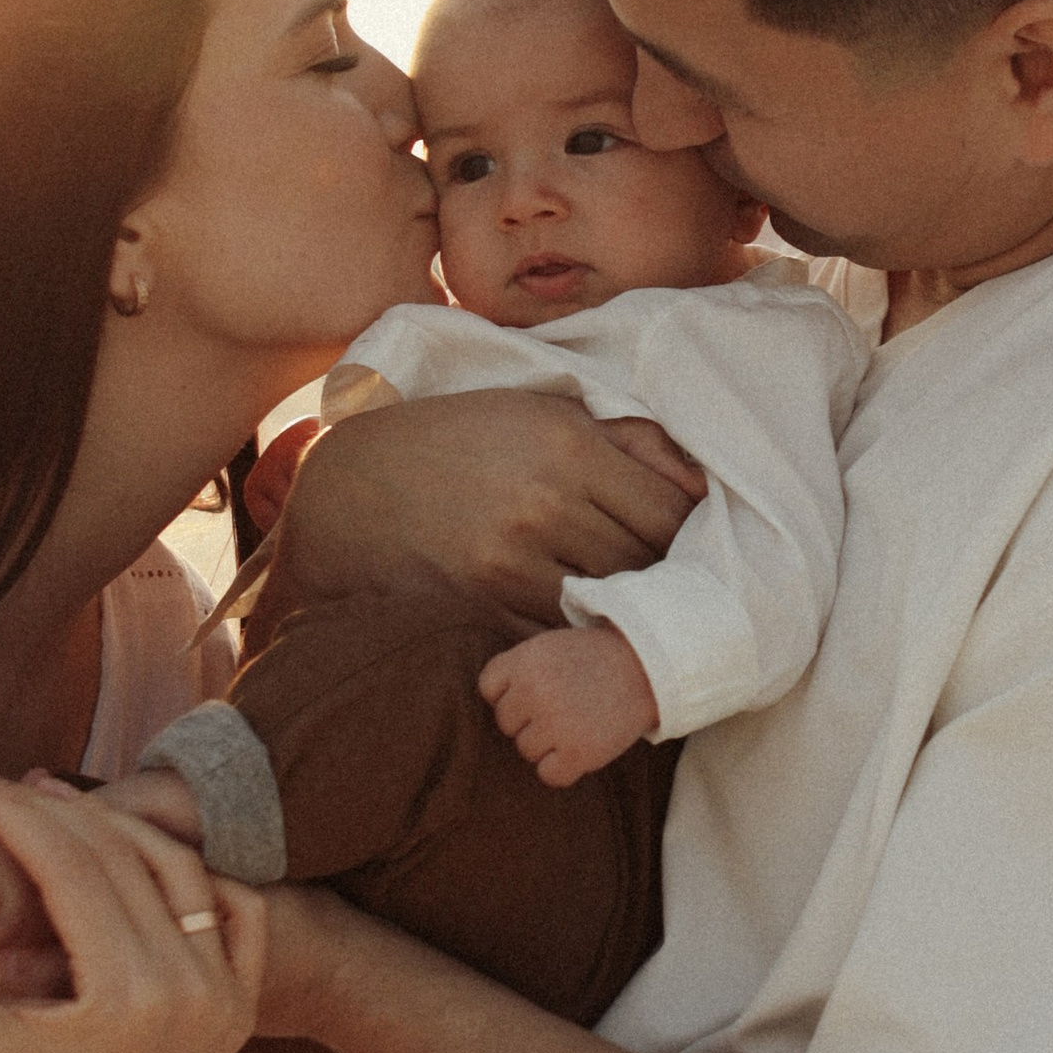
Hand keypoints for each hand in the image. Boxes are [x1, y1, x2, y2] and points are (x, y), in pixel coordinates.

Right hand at [0, 781, 264, 1052]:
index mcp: (128, 998)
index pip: (71, 866)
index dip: (12, 813)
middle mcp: (192, 996)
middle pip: (125, 859)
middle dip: (55, 811)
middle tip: (1, 784)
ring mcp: (224, 1006)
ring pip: (181, 874)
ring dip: (119, 831)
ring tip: (54, 807)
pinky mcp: (235, 1015)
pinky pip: (235, 920)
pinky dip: (194, 880)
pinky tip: (134, 856)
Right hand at [273, 392, 702, 625]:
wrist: (351, 491)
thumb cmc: (457, 443)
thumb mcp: (539, 412)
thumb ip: (626, 439)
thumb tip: (701, 485)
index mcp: (566, 444)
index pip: (670, 510)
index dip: (691, 536)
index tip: (691, 546)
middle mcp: (542, 502)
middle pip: (646, 564)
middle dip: (666, 579)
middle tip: (672, 586)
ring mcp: (508, 562)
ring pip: (607, 608)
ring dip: (624, 615)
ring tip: (631, 611)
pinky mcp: (480, 609)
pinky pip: (556, 638)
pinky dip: (574, 639)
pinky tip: (578, 631)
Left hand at [478, 621, 660, 785]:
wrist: (649, 668)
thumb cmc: (595, 660)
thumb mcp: (550, 646)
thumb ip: (517, 668)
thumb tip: (492, 705)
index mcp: (526, 660)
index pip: (489, 688)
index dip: (511, 692)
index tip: (538, 689)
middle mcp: (535, 690)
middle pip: (506, 722)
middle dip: (530, 718)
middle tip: (565, 705)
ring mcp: (556, 723)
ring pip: (526, 749)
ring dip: (548, 743)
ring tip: (577, 723)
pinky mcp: (579, 752)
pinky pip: (548, 775)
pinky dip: (562, 768)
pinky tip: (580, 748)